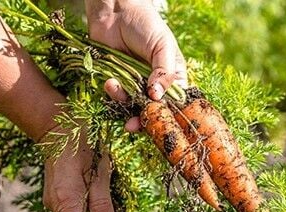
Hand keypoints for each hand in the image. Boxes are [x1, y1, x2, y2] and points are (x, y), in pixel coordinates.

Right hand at [43, 134, 114, 211]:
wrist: (58, 128)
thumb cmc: (82, 147)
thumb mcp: (99, 173)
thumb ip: (101, 203)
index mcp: (66, 201)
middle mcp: (54, 205)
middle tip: (104, 205)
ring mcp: (51, 200)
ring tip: (95, 190)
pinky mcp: (52, 196)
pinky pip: (67, 211)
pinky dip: (79, 206)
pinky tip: (86, 188)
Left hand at [86, 0, 186, 130]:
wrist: (115, 11)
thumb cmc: (145, 23)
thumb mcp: (162, 45)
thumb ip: (164, 72)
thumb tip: (157, 97)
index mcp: (174, 77)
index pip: (175, 104)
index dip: (168, 116)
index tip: (159, 123)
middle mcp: (156, 85)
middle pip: (153, 112)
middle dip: (143, 120)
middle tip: (133, 125)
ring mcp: (136, 85)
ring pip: (133, 108)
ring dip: (123, 104)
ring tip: (115, 87)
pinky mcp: (118, 83)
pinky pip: (117, 99)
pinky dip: (113, 94)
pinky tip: (109, 82)